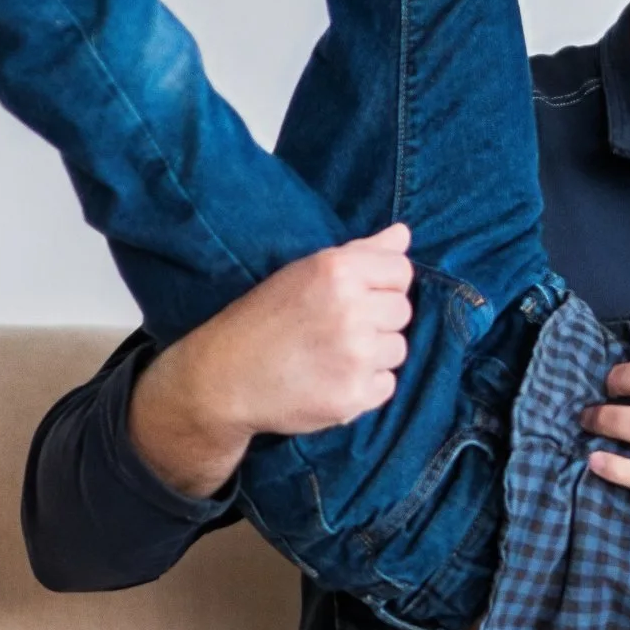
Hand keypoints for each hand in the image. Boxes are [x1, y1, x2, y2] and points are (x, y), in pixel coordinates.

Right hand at [128, 225, 414, 497]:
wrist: (224, 378)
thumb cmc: (263, 319)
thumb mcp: (304, 272)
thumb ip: (361, 252)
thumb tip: (404, 234)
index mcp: (338, 271)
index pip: (401, 271)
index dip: (384, 285)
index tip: (358, 297)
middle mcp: (351, 309)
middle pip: (402, 311)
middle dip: (378, 320)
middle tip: (337, 329)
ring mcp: (355, 356)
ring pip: (397, 349)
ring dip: (374, 354)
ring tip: (333, 355)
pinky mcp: (354, 396)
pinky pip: (386, 385)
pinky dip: (366, 386)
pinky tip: (333, 379)